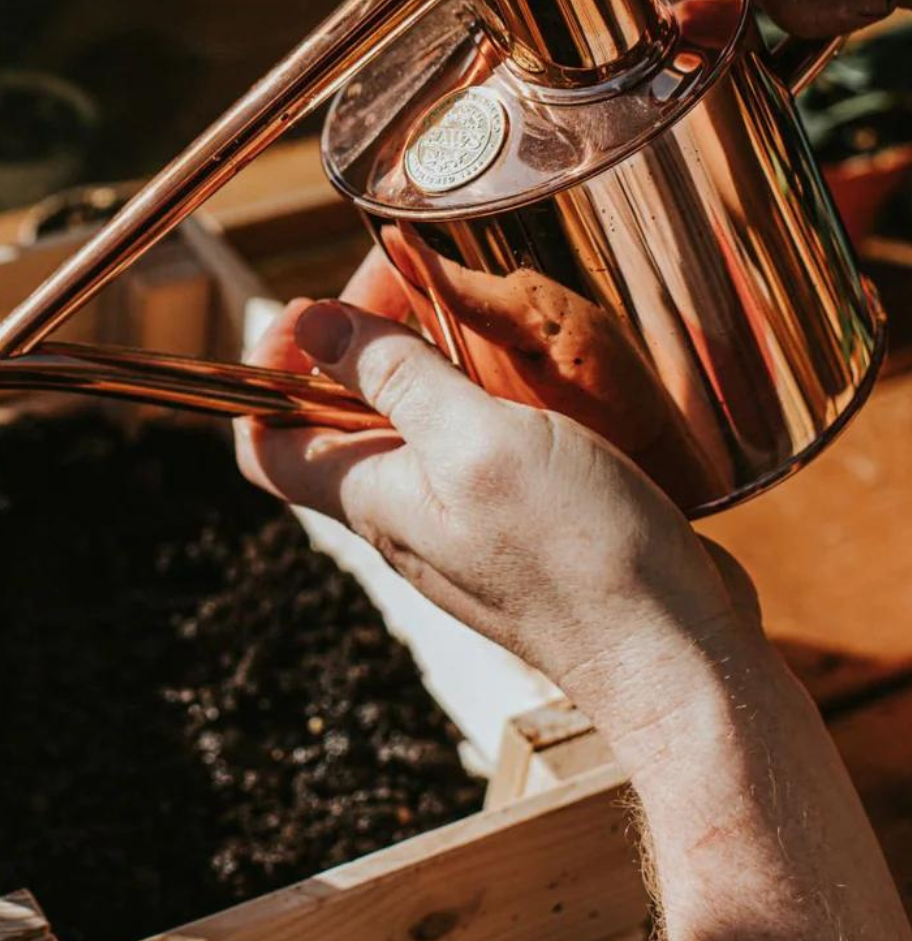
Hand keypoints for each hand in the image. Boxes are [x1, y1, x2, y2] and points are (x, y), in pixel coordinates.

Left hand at [234, 260, 757, 738]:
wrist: (675, 656)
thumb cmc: (577, 555)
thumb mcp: (476, 441)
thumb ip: (394, 379)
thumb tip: (312, 328)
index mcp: (370, 496)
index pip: (266, 441)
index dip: (265, 373)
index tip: (310, 313)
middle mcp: (403, 514)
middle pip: (341, 420)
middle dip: (360, 344)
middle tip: (409, 284)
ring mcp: (462, 524)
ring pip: (412, 430)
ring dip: (426, 363)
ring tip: (469, 310)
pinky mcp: (521, 526)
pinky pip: (476, 449)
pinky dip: (485, 397)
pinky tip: (529, 370)